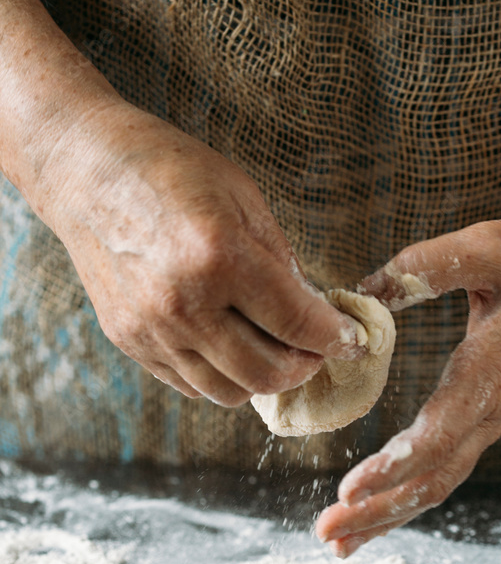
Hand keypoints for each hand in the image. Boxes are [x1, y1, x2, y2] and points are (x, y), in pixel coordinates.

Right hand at [37, 100, 361, 404]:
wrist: (85, 172)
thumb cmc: (170, 171)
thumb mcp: (243, 199)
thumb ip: (282, 262)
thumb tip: (314, 311)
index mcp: (219, 257)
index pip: (297, 323)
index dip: (336, 339)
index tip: (352, 341)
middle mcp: (184, 304)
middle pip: (266, 374)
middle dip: (305, 368)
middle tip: (316, 350)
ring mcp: (152, 330)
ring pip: (228, 392)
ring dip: (264, 378)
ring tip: (275, 350)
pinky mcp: (130, 342)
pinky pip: (191, 384)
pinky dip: (222, 375)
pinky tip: (231, 345)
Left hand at [316, 213, 500, 555]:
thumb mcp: (487, 245)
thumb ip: (425, 266)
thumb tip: (363, 289)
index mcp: (490, 372)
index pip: (437, 437)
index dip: (392, 469)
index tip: (349, 493)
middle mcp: (492, 409)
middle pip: (433, 478)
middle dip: (378, 511)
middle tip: (325, 534)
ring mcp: (493, 418)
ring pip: (440, 483)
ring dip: (390, 514)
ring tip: (341, 541)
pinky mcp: (489, 415)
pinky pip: (448, 468)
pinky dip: (409, 496)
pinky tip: (380, 509)